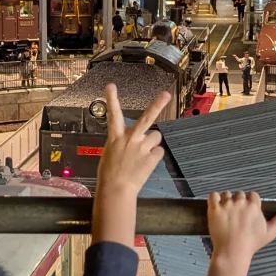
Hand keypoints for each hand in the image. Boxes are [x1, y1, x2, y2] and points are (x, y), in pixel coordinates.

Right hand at [91, 83, 169, 247]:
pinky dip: (154, 157)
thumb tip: (131, 139)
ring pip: (156, 137)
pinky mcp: (151, 157)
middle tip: (166, 94)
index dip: (112, 99)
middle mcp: (130, 139)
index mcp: (116, 137)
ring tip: (143, 154)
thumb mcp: (110, 152)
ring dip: (152, 143)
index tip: (111, 86)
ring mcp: (142, 148)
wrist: (116, 189)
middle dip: (157, 105)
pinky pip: (158, 152)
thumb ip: (121, 142)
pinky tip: (146, 164)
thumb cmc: (110, 173)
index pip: (113, 115)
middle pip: (146, 118)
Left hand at [206, 191, 275, 266]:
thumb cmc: (252, 243)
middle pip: (239, 194)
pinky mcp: (214, 208)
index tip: (247, 212)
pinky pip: (213, 195)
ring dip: (226, 200)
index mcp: (254, 206)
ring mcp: (226, 204)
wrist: (232, 252)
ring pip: (226, 194)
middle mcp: (240, 202)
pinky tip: (216, 206)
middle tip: (236, 215)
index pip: (252, 195)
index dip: (250, 203)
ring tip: (226, 213)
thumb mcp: (270, 232)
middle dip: (238, 202)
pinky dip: (214, 198)